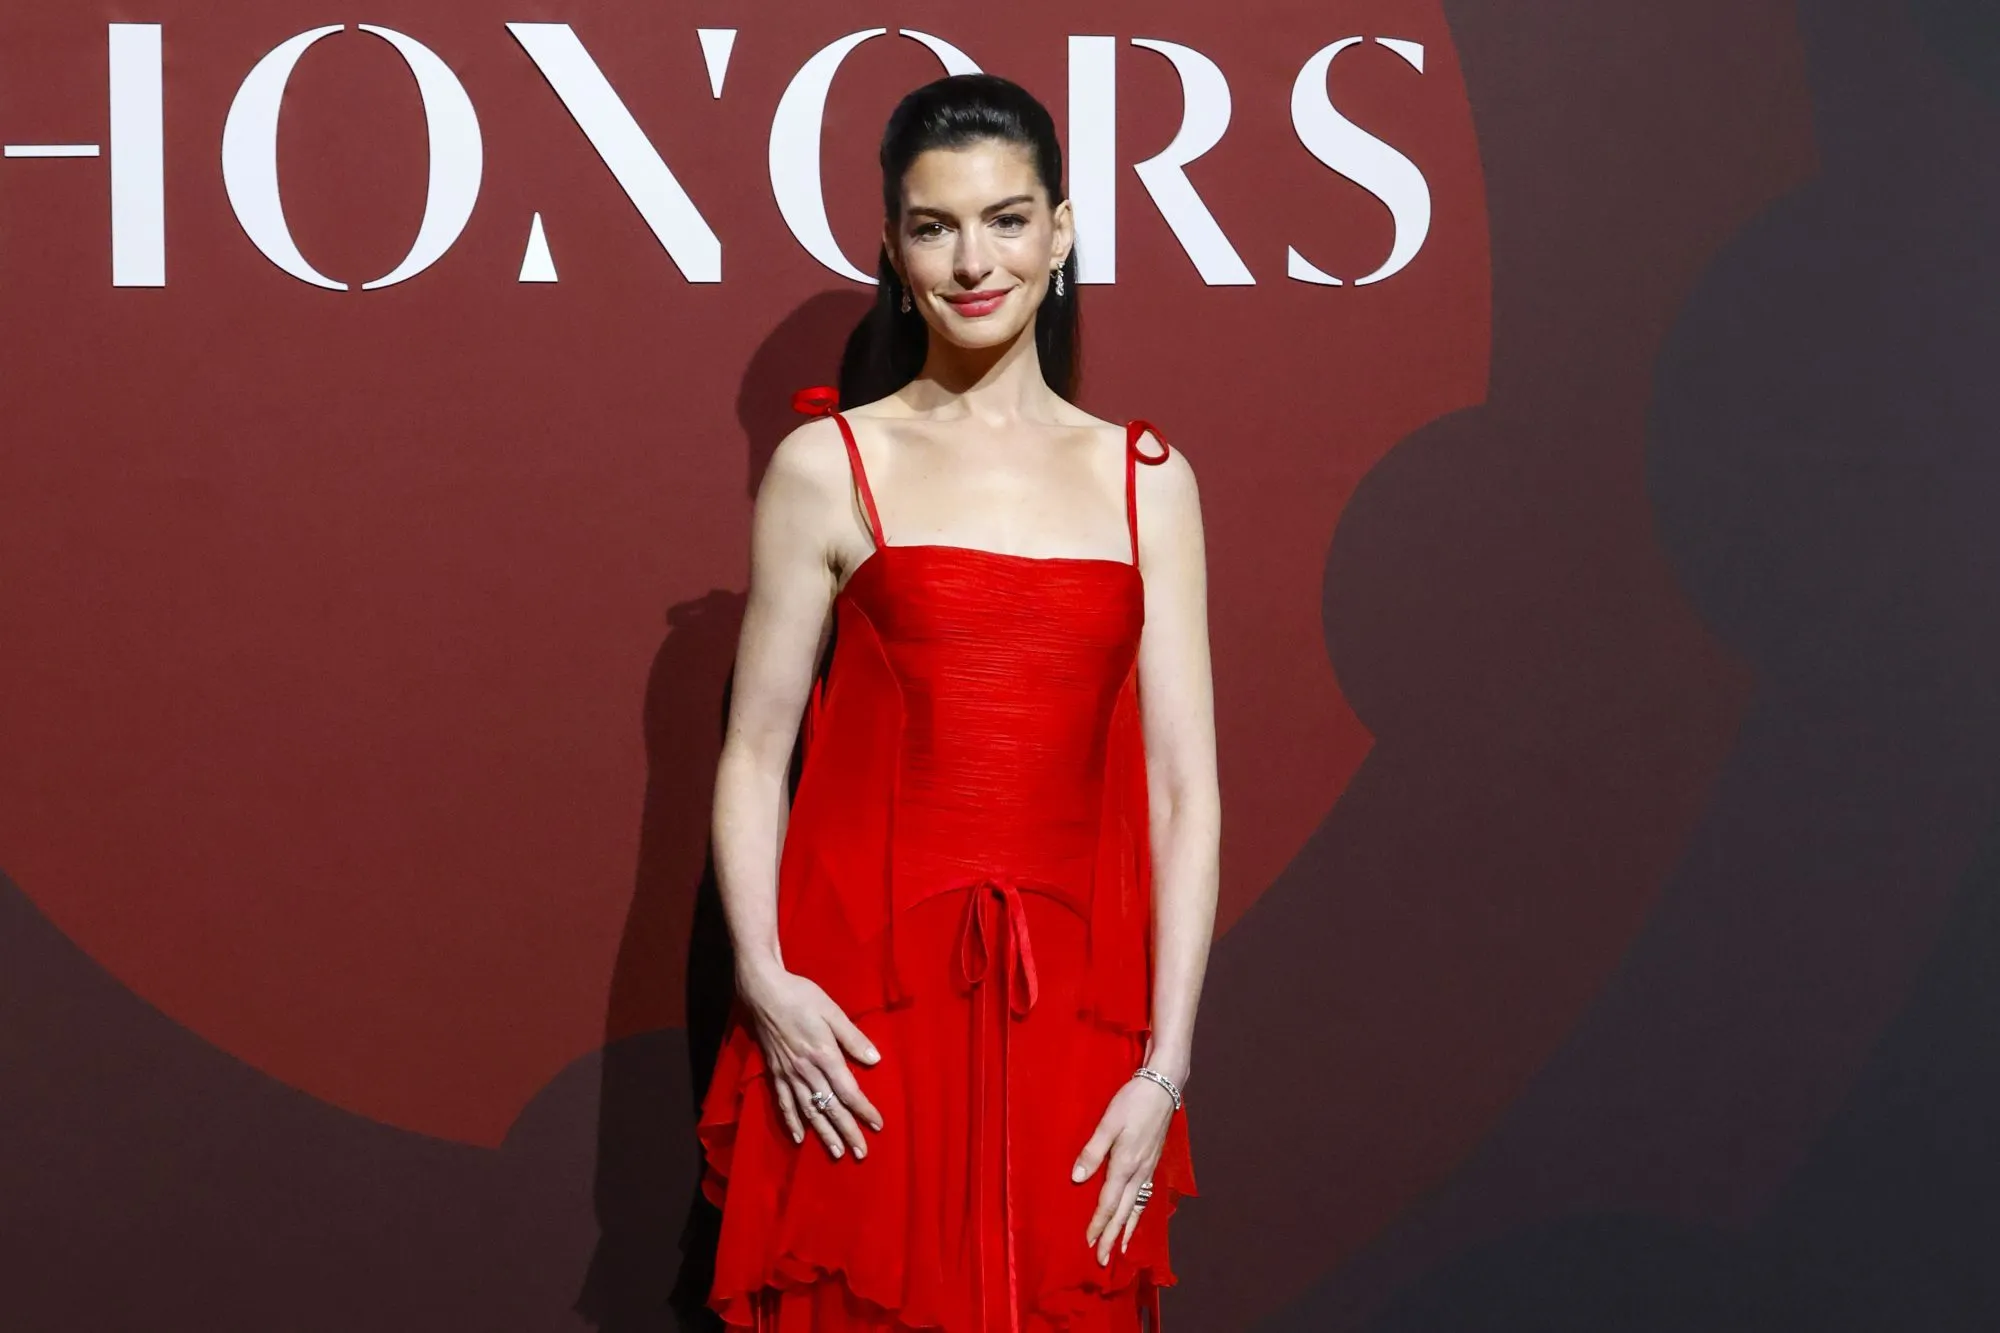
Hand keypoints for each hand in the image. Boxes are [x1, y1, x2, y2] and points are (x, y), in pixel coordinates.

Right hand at [738, 964, 883, 1159]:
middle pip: (830, 1107)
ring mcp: (788, 1074)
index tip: (877, 1126)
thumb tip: (875, 1060)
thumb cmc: (802, 996)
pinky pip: (783, 1103)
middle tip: (861, 1153)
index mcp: (823, 1055)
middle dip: (846, 1131)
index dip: (863, 1110)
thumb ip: (853, 1038)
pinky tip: (799, 1138)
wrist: (763, 991)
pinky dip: (792, 1122)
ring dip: (823, 1133)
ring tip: (836, 1152)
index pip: (848, 1091)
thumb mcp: (832, 1011)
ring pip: (808, 1110)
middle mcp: (806, 1070)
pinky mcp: (774, 1073)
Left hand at [1072, 1075, 1174, 1264]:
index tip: (1089, 1243)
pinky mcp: (1153, 1162)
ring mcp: (1148, 1168)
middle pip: (1123, 1211)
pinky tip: (1135, 1218)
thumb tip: (1078, 1178)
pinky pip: (1145, 1196)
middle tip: (1103, 1260)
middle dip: (1112, 1237)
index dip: (1099, 1224)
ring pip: (1137, 1207)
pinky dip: (1139, 1213)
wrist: (1163, 1088)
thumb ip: (1093, 1151)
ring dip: (1127, 1230)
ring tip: (1121, 1250)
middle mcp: (1139, 1171)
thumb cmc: (1132, 1102)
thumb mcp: (1108, 1123)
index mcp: (1125, 1164)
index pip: (1109, 1202)